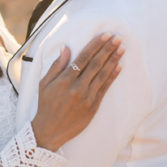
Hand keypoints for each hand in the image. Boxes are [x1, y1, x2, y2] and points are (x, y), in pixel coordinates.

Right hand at [31, 33, 124, 151]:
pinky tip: (119, 66)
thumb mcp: (44, 83)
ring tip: (121, 49)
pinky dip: (113, 76)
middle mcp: (77, 87)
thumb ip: (56, 65)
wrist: (50, 131)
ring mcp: (87, 97)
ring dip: (113, 60)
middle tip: (118, 38)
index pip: (84, 57)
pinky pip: (105, 88)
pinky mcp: (93, 107)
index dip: (96, 45)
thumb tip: (66, 48)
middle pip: (96, 64)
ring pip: (103, 74)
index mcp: (65, 80)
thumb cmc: (46, 105)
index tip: (105, 35)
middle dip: (108, 49)